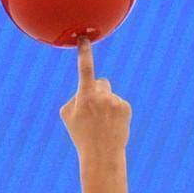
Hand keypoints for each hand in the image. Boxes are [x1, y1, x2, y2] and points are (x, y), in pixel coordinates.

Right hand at [59, 37, 130, 157]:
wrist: (102, 154)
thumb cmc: (81, 135)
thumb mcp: (67, 116)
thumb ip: (73, 97)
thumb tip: (84, 91)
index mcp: (85, 95)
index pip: (84, 69)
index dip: (84, 52)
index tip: (84, 38)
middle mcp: (102, 95)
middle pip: (100, 82)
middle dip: (97, 91)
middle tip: (94, 111)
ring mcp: (115, 100)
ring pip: (109, 93)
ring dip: (106, 103)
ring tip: (103, 122)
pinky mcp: (126, 107)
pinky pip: (118, 102)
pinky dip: (115, 110)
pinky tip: (111, 124)